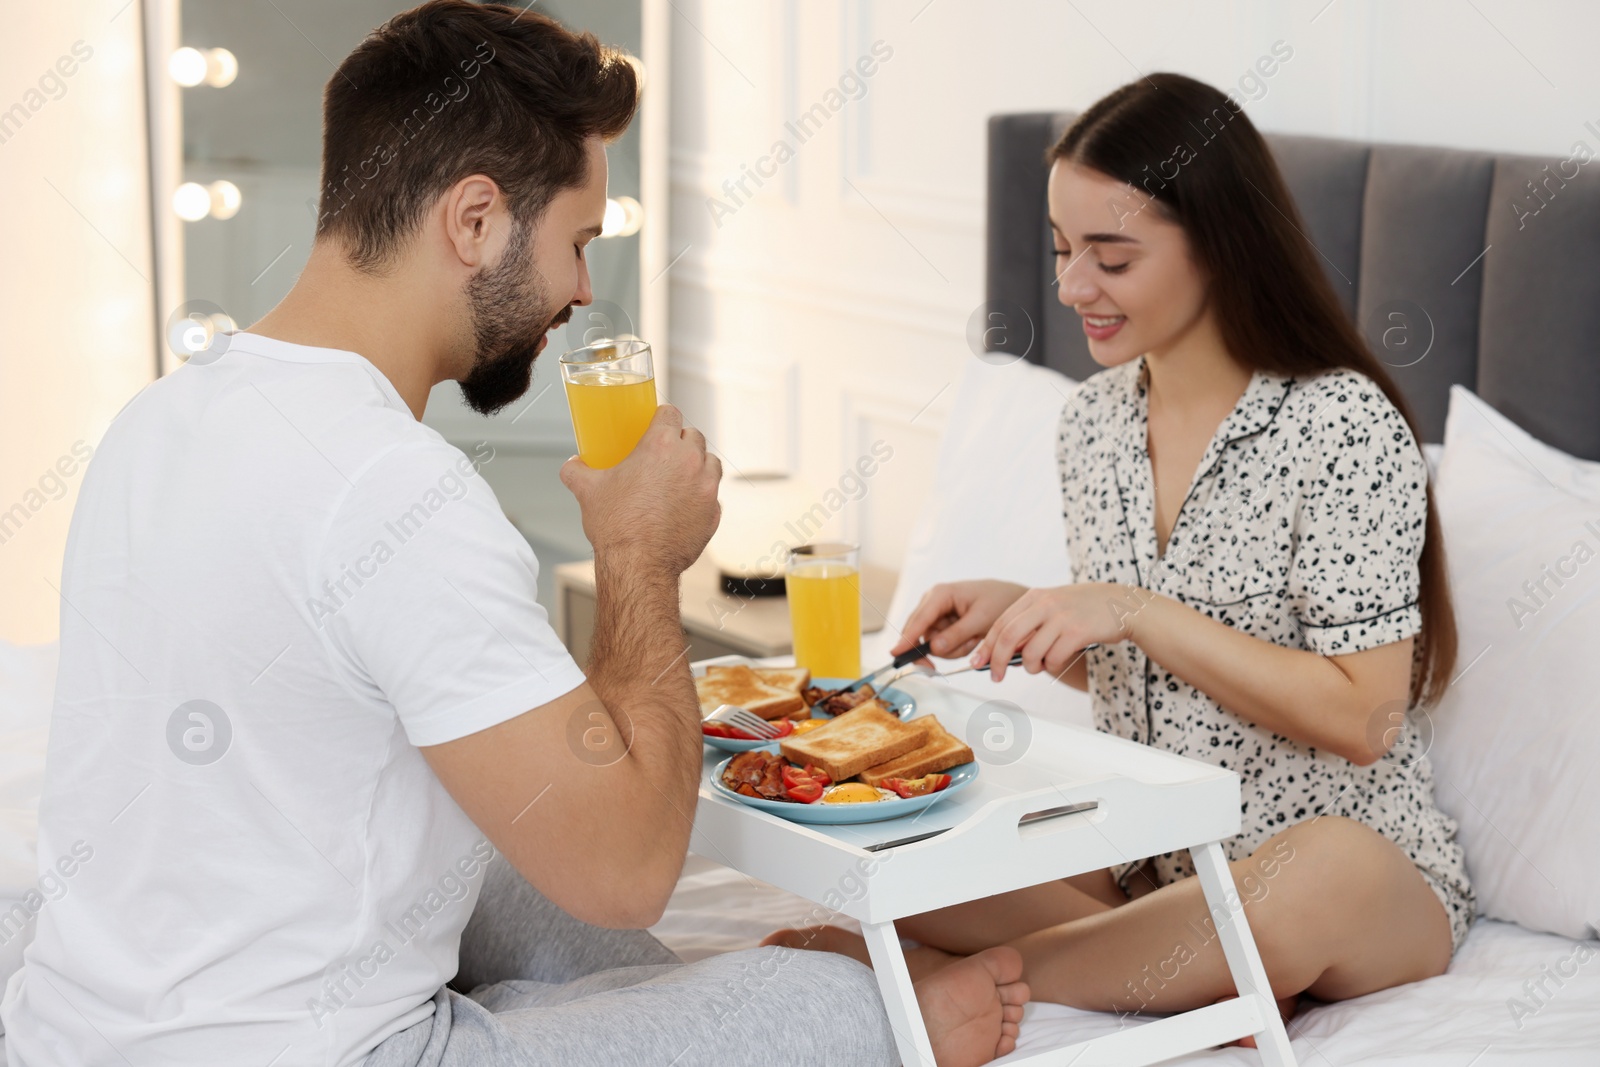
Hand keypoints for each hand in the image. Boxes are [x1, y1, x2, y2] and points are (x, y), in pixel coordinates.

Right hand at [560, 405, 721, 574]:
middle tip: (663, 456)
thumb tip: (573, 465)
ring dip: (697, 465)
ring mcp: (706, 487)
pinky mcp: (714, 513)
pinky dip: (702, 496)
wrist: (638, 565)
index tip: (657, 425)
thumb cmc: (617, 526)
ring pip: (710, 462)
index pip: (671, 414)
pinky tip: (684, 505)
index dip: (663, 417)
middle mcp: (689, 461)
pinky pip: (713, 495)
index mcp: (660, 446)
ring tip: (678, 478)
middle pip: (693, 436)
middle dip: (680, 441)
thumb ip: (577, 470)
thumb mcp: (588, 491)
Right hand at [891, 580, 1028, 661]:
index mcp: (940, 594)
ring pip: (932, 645)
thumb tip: (934, 648)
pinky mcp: (943, 627)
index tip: (896, 653)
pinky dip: (958, 648)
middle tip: (955, 655)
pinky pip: (942, 646)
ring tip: (975, 637)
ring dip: (955, 648)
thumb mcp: (980, 619)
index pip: (919, 619)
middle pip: (920, 635)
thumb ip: (956, 634)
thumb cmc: (998, 601)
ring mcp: (937, 616)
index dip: (907, 638)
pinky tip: (972, 638)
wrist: (1013, 600)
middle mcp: (933, 604)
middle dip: (941, 648)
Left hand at [973, 583, 1139, 680]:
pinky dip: (1052, 666)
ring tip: (1040, 666)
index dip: (986, 645)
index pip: (1001, 623)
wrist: (1122, 603)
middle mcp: (1045, 604)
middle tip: (996, 677)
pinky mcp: (1077, 632)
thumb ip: (1031, 624)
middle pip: (1008, 637)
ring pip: (1031, 652)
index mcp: (1035, 597)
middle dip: (997, 661)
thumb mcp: (1053, 606)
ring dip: (1031, 667)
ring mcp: (1061, 617)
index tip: (978, 662)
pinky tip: (1059, 660)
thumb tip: (1005, 653)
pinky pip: (1054, 659)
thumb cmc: (1084, 609)